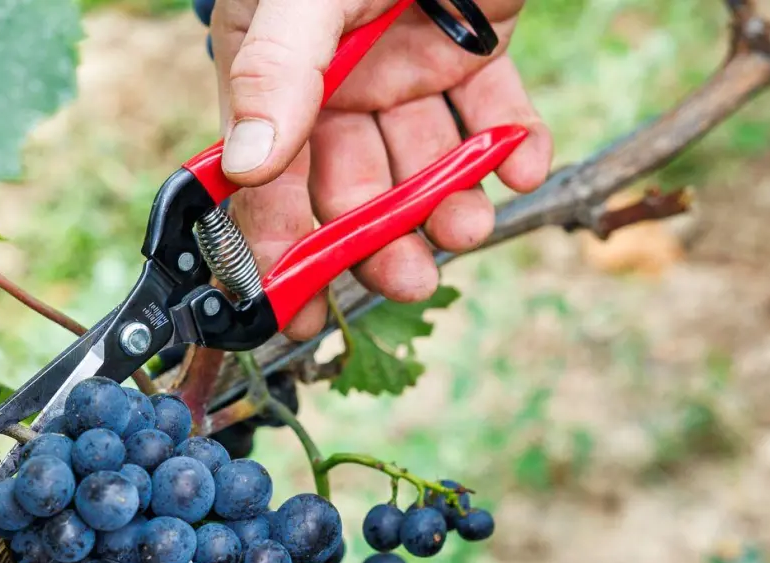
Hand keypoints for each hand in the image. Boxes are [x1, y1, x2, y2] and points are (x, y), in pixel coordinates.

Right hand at [210, 0, 552, 338]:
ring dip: (447, 203)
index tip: (296, 307)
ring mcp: (408, 64)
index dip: (277, 245)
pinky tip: (522, 161)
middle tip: (409, 276)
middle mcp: (339, 80)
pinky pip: (492, 114)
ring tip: (470, 226)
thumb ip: (278, 73)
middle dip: (378, 237)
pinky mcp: (476, 47)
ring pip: (424, 161)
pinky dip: (512, 144)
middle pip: (351, 184)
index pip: (266, 177)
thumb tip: (247, 166)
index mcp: (276, 71)